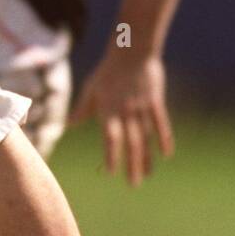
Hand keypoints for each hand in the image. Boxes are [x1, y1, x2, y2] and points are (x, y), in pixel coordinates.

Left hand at [69, 52, 173, 185]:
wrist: (132, 51)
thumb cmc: (108, 71)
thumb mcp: (91, 89)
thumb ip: (82, 109)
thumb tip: (68, 125)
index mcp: (108, 110)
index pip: (110, 138)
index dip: (111, 155)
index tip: (110, 172)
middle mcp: (125, 112)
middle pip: (130, 143)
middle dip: (132, 165)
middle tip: (133, 184)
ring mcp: (142, 108)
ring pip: (145, 137)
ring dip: (147, 158)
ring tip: (147, 175)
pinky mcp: (155, 102)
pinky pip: (161, 123)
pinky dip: (164, 139)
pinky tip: (166, 154)